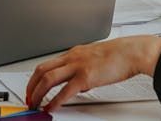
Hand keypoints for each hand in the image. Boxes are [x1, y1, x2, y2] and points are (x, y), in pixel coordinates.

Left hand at [25, 35, 160, 111]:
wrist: (132, 52)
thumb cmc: (119, 55)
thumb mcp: (94, 58)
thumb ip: (82, 68)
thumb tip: (76, 85)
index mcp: (74, 53)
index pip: (47, 64)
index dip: (36, 78)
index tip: (33, 87)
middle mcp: (72, 57)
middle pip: (41, 70)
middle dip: (31, 86)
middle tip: (28, 98)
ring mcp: (78, 66)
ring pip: (48, 79)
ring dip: (38, 93)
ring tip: (35, 103)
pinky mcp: (86, 77)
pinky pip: (64, 91)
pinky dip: (54, 101)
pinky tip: (51, 107)